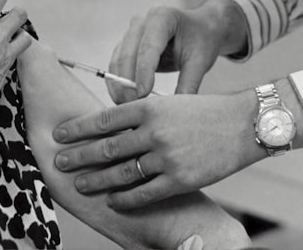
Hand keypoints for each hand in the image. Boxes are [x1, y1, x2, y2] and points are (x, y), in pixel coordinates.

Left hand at [52, 91, 264, 208]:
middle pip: (106, 147)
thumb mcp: (171, 102)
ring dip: (97, 180)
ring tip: (81, 184)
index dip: (78, 128)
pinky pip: (144, 193)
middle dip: (79, 156)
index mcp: (150, 106)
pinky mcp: (180, 179)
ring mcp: (167, 157)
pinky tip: (114, 200)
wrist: (243, 124)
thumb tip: (112, 127)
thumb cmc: (206, 111)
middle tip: (59, 162)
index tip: (60, 134)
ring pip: (122, 173)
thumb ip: (143, 114)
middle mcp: (154, 130)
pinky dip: (125, 199)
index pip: (104, 118)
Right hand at [107, 0, 244, 102]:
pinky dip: (118, 82)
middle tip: (134, 107)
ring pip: (118, 60)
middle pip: (128, 53)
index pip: (148, 46)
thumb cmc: (202, 40)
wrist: (200, 28)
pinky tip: (124, 99)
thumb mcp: (200, 60)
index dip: (143, 71)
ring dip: (119, 85)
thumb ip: (188, 83)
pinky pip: (117, 64)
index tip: (143, 94)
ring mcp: (132, 31)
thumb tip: (175, 110)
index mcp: (162, 17)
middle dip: (128, 82)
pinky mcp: (127, 44)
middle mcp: (142, 21)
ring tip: (129, 107)